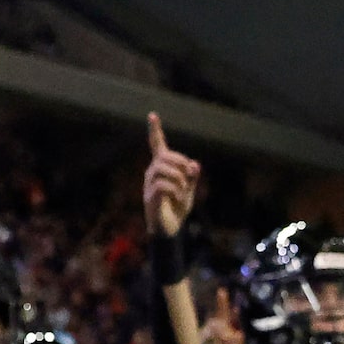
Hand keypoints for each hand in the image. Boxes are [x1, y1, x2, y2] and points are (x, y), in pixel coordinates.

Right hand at [142, 113, 198, 239]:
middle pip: (165, 156)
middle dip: (181, 163)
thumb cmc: (178, 208)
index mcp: (162, 167)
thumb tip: (195, 165)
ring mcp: (149, 184)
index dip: (155, 130)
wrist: (170, 229)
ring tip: (182, 192)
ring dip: (179, 179)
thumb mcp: (190, 189)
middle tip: (189, 178)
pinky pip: (162, 185)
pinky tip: (177, 199)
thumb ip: (192, 176)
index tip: (152, 115)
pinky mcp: (149, 197)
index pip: (157, 145)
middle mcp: (152, 172)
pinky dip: (175, 191)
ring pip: (164, 169)